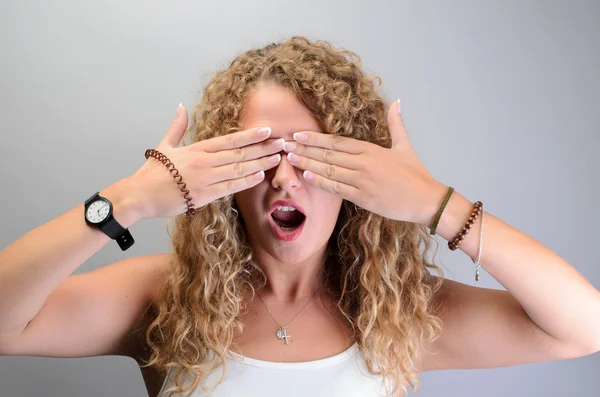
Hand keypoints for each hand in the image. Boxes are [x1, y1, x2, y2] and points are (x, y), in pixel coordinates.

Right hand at [130, 104, 283, 218]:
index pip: (230, 140)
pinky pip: (230, 188)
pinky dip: (246, 182)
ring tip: (278, 158)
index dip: (251, 135)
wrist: (139, 195)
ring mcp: (205, 179)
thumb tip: (181, 105)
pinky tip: (260, 176)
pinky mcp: (204, 196)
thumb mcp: (164, 145)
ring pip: (239, 170)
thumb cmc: (151, 172)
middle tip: (283, 143)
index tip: (268, 130)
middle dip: (263, 148)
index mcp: (197, 149)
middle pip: (240, 154)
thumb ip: (177, 126)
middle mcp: (204, 162)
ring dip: (260, 164)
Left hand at [282, 100, 444, 224]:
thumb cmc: (416, 174)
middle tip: (285, 144)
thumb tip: (397, 101)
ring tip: (290, 158)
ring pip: (329, 170)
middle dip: (305, 148)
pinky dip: (321, 181)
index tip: (298, 134)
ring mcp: (362, 181)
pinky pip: (337, 188)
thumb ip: (396, 124)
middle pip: (328, 154)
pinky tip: (306, 175)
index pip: (337, 142)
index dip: (315, 138)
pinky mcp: (363, 197)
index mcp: (371, 150)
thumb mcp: (405, 146)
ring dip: (307, 163)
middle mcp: (364, 163)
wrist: (426, 199)